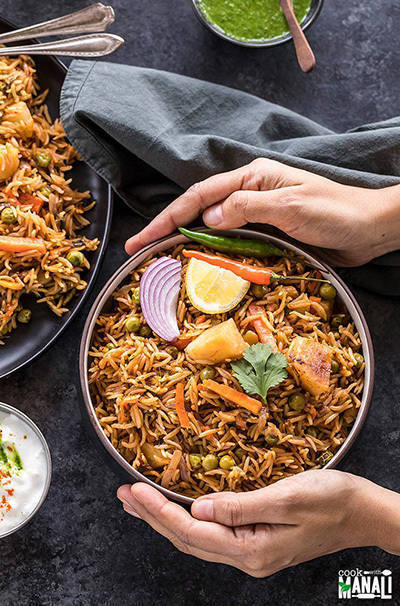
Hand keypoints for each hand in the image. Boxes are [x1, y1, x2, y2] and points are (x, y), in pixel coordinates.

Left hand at [117, 470, 399, 576]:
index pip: (191, 532)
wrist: (362, 512)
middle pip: (187, 540)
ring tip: (138, 502)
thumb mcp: (287, 497)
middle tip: (124, 495)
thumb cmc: (332, 500)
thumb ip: (240, 506)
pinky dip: (187, 521)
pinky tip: (178, 510)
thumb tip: (196, 509)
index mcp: (252, 549)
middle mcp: (248, 557)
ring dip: (165, 519)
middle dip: (152, 516)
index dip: (158, 511)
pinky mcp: (258, 543)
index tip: (133, 490)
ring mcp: (253, 553)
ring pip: (197, 540)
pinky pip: (212, 536)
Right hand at [125, 158, 399, 265]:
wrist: (368, 229)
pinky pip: (230, 243)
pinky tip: (198, 266)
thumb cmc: (335, 212)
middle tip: (137, 250)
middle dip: (166, 229)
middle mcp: (250, 194)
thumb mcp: (290, 206)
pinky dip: (211, 254)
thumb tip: (207, 218)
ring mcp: (257, 215)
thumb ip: (248, 208)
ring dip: (185, 242)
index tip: (142, 238)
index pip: (200, 196)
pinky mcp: (266, 234)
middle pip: (198, 211)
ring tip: (157, 259)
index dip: (168, 217)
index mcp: (252, 178)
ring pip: (211, 228)